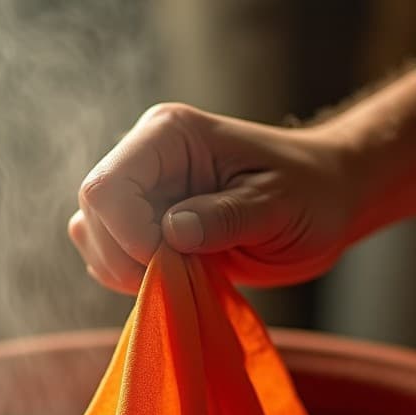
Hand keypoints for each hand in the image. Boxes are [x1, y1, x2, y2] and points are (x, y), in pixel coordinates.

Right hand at [69, 103, 361, 292]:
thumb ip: (226, 217)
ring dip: (128, 271)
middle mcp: (142, 156)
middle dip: (128, 259)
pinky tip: (179, 277)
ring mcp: (139, 192)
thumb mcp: (278, 207)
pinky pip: (107, 257)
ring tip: (187, 273)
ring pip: (91, 238)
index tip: (178, 260)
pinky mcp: (142, 224)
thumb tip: (171, 232)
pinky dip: (133, 279)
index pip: (107, 187)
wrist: (324, 202)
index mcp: (168, 135)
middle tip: (187, 273)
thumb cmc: (311, 196)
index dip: (130, 236)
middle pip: (91, 215)